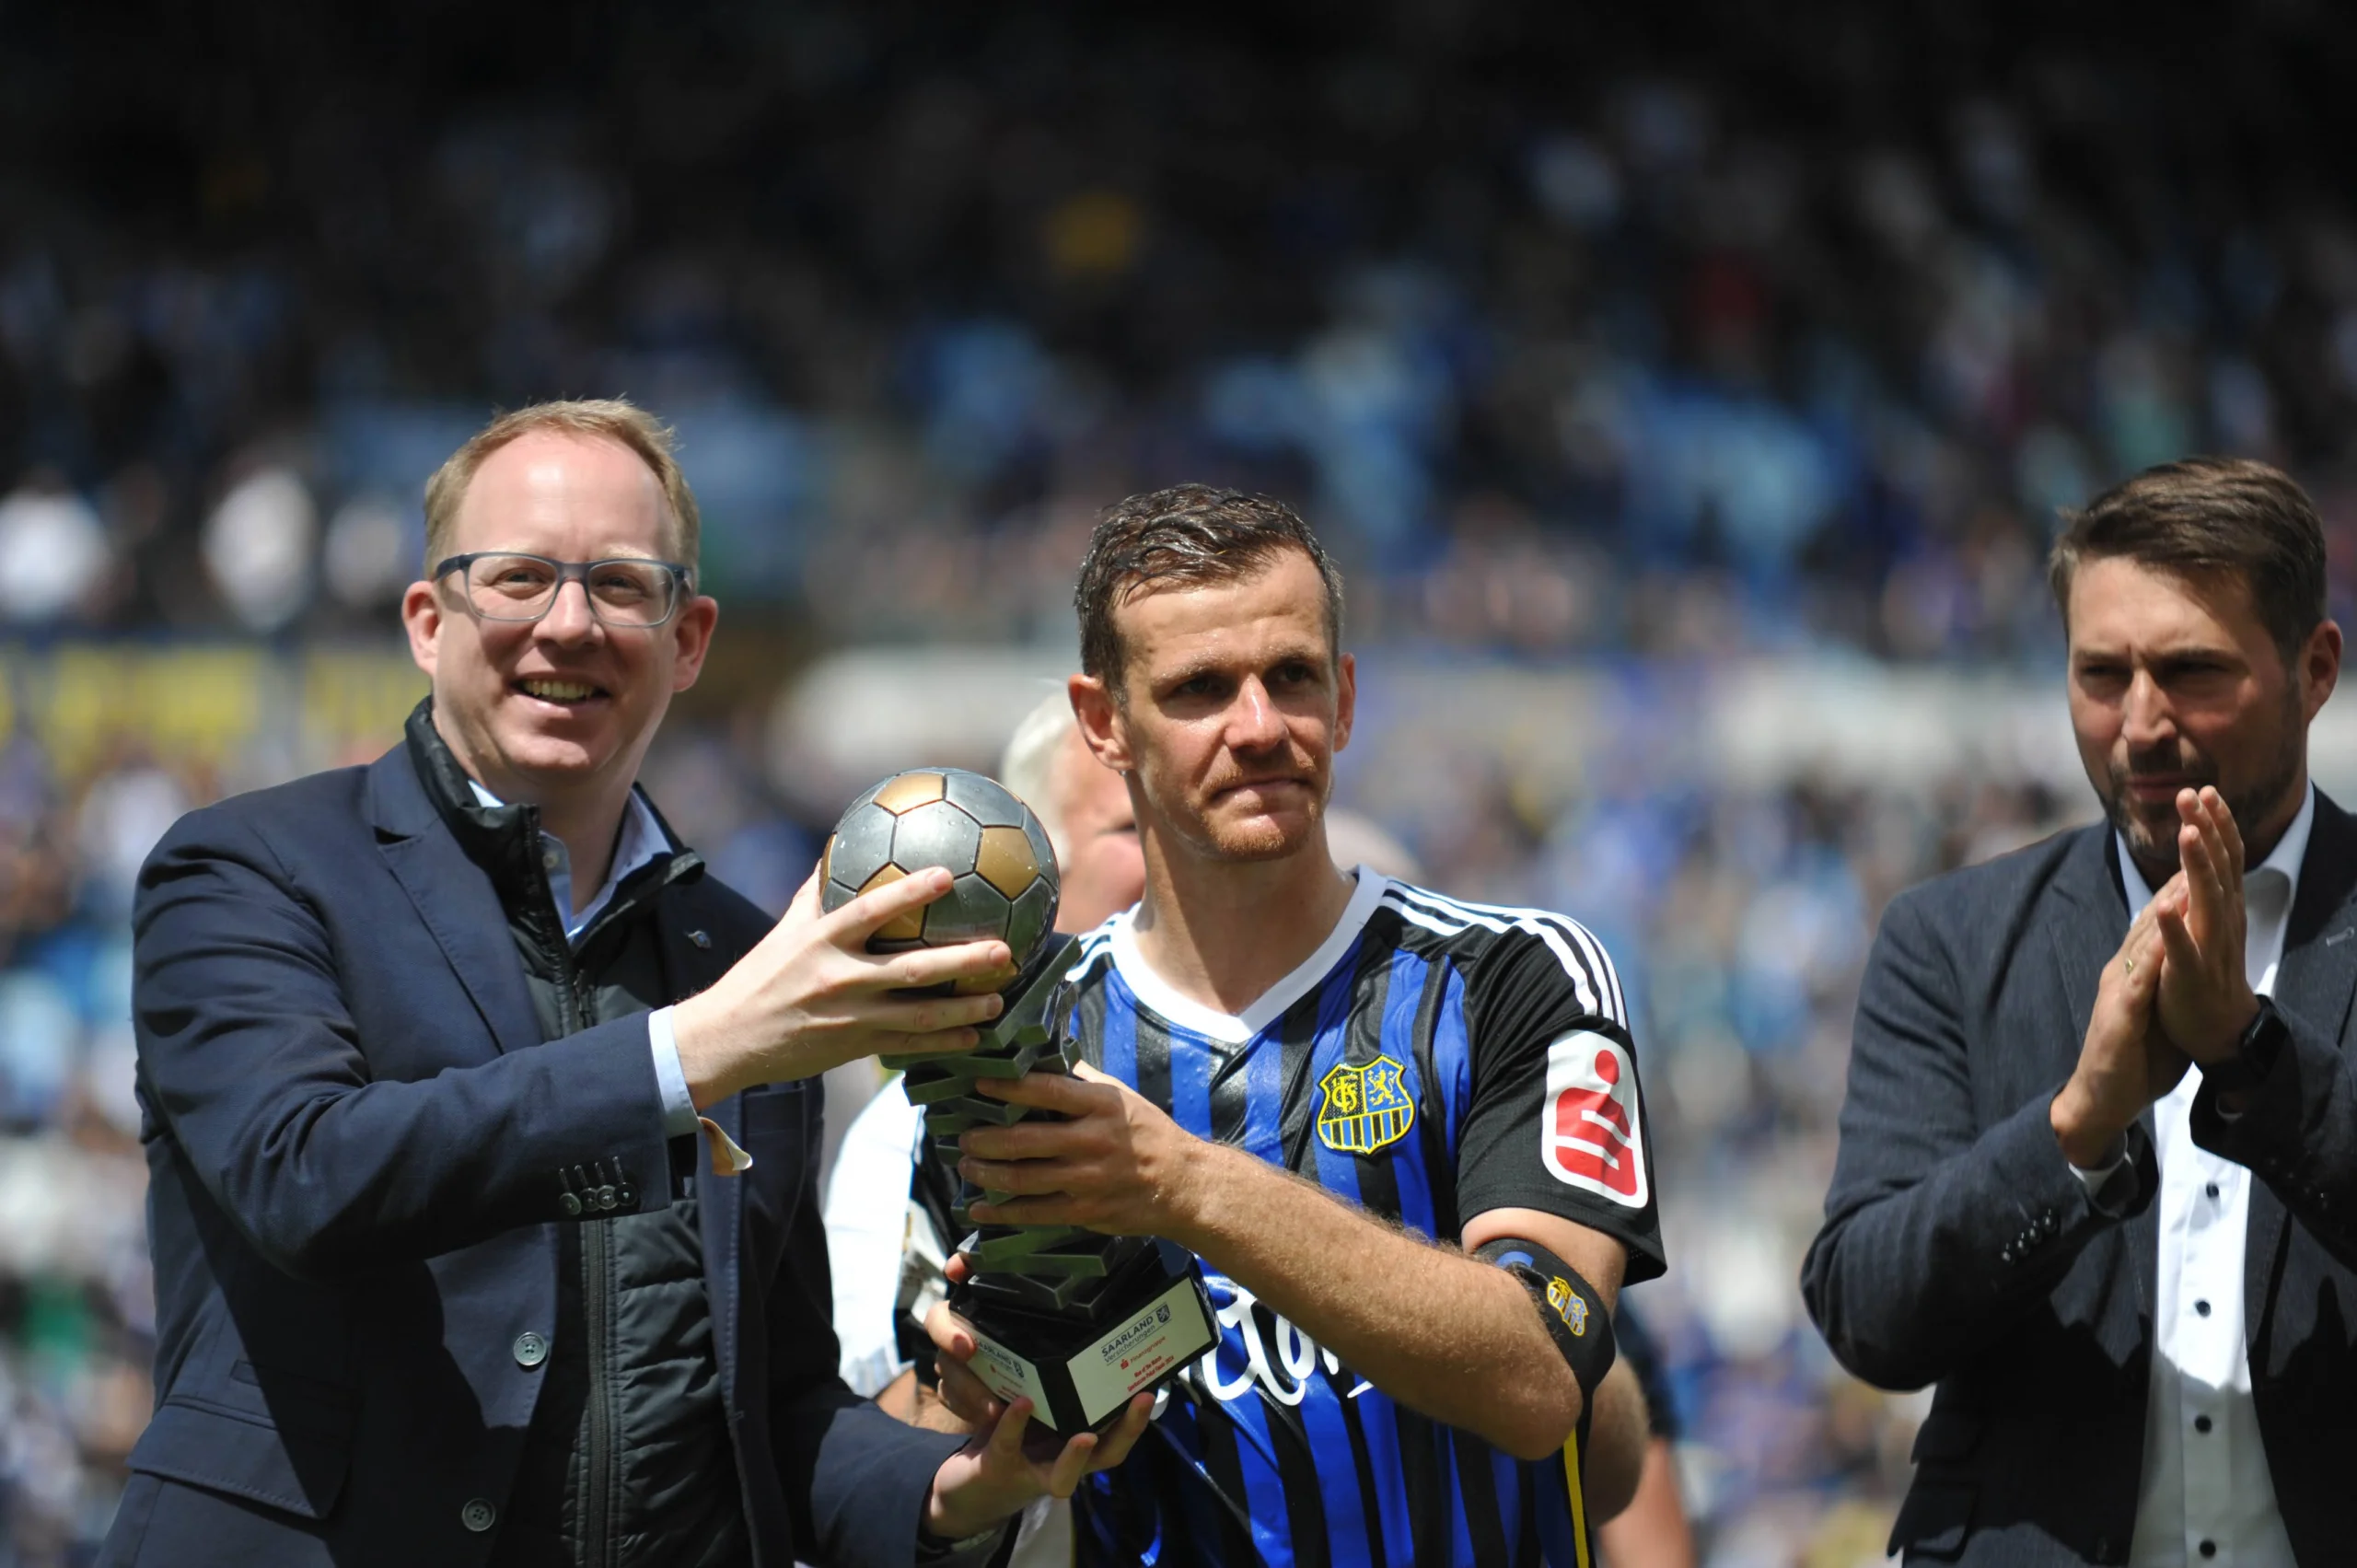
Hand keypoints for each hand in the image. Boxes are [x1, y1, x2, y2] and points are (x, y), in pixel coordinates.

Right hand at [669, 866, 1013, 1103]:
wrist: (728, 1038)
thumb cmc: (759, 977)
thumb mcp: (785, 929)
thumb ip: (818, 892)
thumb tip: (842, 847)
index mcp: (820, 941)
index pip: (870, 911)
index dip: (909, 892)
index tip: (947, 874)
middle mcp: (839, 979)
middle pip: (912, 969)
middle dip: (962, 961)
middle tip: (1003, 951)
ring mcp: (850, 1018)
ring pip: (919, 1014)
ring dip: (965, 1009)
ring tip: (999, 999)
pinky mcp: (854, 1048)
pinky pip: (908, 1044)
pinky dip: (944, 1041)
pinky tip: (975, 1035)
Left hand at [920, 1295, 1153, 1539]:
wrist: (962, 1484)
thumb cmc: (1008, 1436)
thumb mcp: (1034, 1410)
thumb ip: (1053, 1386)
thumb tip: (1078, 1336)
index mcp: (1076, 1445)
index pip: (1118, 1436)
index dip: (1137, 1418)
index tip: (1153, 1386)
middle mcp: (1064, 1464)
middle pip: (1107, 1457)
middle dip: (1127, 1431)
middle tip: (1143, 1399)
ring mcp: (1033, 1473)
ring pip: (1064, 1475)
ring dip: (1076, 1456)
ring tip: (1086, 1434)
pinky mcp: (999, 1469)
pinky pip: (1009, 1447)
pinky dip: (1016, 1425)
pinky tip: (1022, 1403)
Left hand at [958, 1063, 1211, 1240]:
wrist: (1182, 1184)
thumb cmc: (1147, 1133)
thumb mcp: (1121, 1097)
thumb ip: (1081, 1079)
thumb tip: (1040, 1054)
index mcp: (1101, 1106)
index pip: (1045, 1091)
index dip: (1006, 1087)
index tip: (978, 1083)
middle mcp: (1093, 1141)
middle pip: (1024, 1139)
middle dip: (984, 1138)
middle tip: (961, 1135)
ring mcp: (1088, 1179)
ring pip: (1023, 1178)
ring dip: (986, 1172)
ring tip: (966, 1163)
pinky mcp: (1085, 1210)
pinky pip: (1034, 1212)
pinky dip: (1001, 1211)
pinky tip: (979, 1206)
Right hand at [2053, 882, 2188, 1167]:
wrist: (2100, 1098)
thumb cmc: (2132, 1059)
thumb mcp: (2156, 1012)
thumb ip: (2166, 984)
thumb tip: (2187, 963)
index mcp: (2131, 973)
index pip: (2154, 925)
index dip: (2176, 893)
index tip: (2198, 861)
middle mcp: (2120, 973)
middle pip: (2148, 922)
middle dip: (2172, 886)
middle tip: (2193, 848)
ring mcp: (2117, 991)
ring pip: (2143, 942)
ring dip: (2163, 910)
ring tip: (2185, 878)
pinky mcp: (2118, 1014)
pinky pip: (2139, 980)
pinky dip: (2153, 955)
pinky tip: (2166, 936)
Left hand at [2154, 785, 2260, 1062]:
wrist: (2219, 1029)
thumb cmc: (2208, 970)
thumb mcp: (2209, 922)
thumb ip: (2207, 888)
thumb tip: (2203, 847)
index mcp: (2223, 907)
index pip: (2224, 857)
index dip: (2216, 823)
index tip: (2205, 788)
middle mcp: (2222, 921)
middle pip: (2218, 868)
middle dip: (2205, 829)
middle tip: (2191, 792)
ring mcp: (2209, 947)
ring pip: (2205, 900)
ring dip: (2197, 865)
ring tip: (2186, 832)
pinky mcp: (2189, 975)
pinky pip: (2182, 948)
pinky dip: (2173, 927)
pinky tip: (2162, 905)